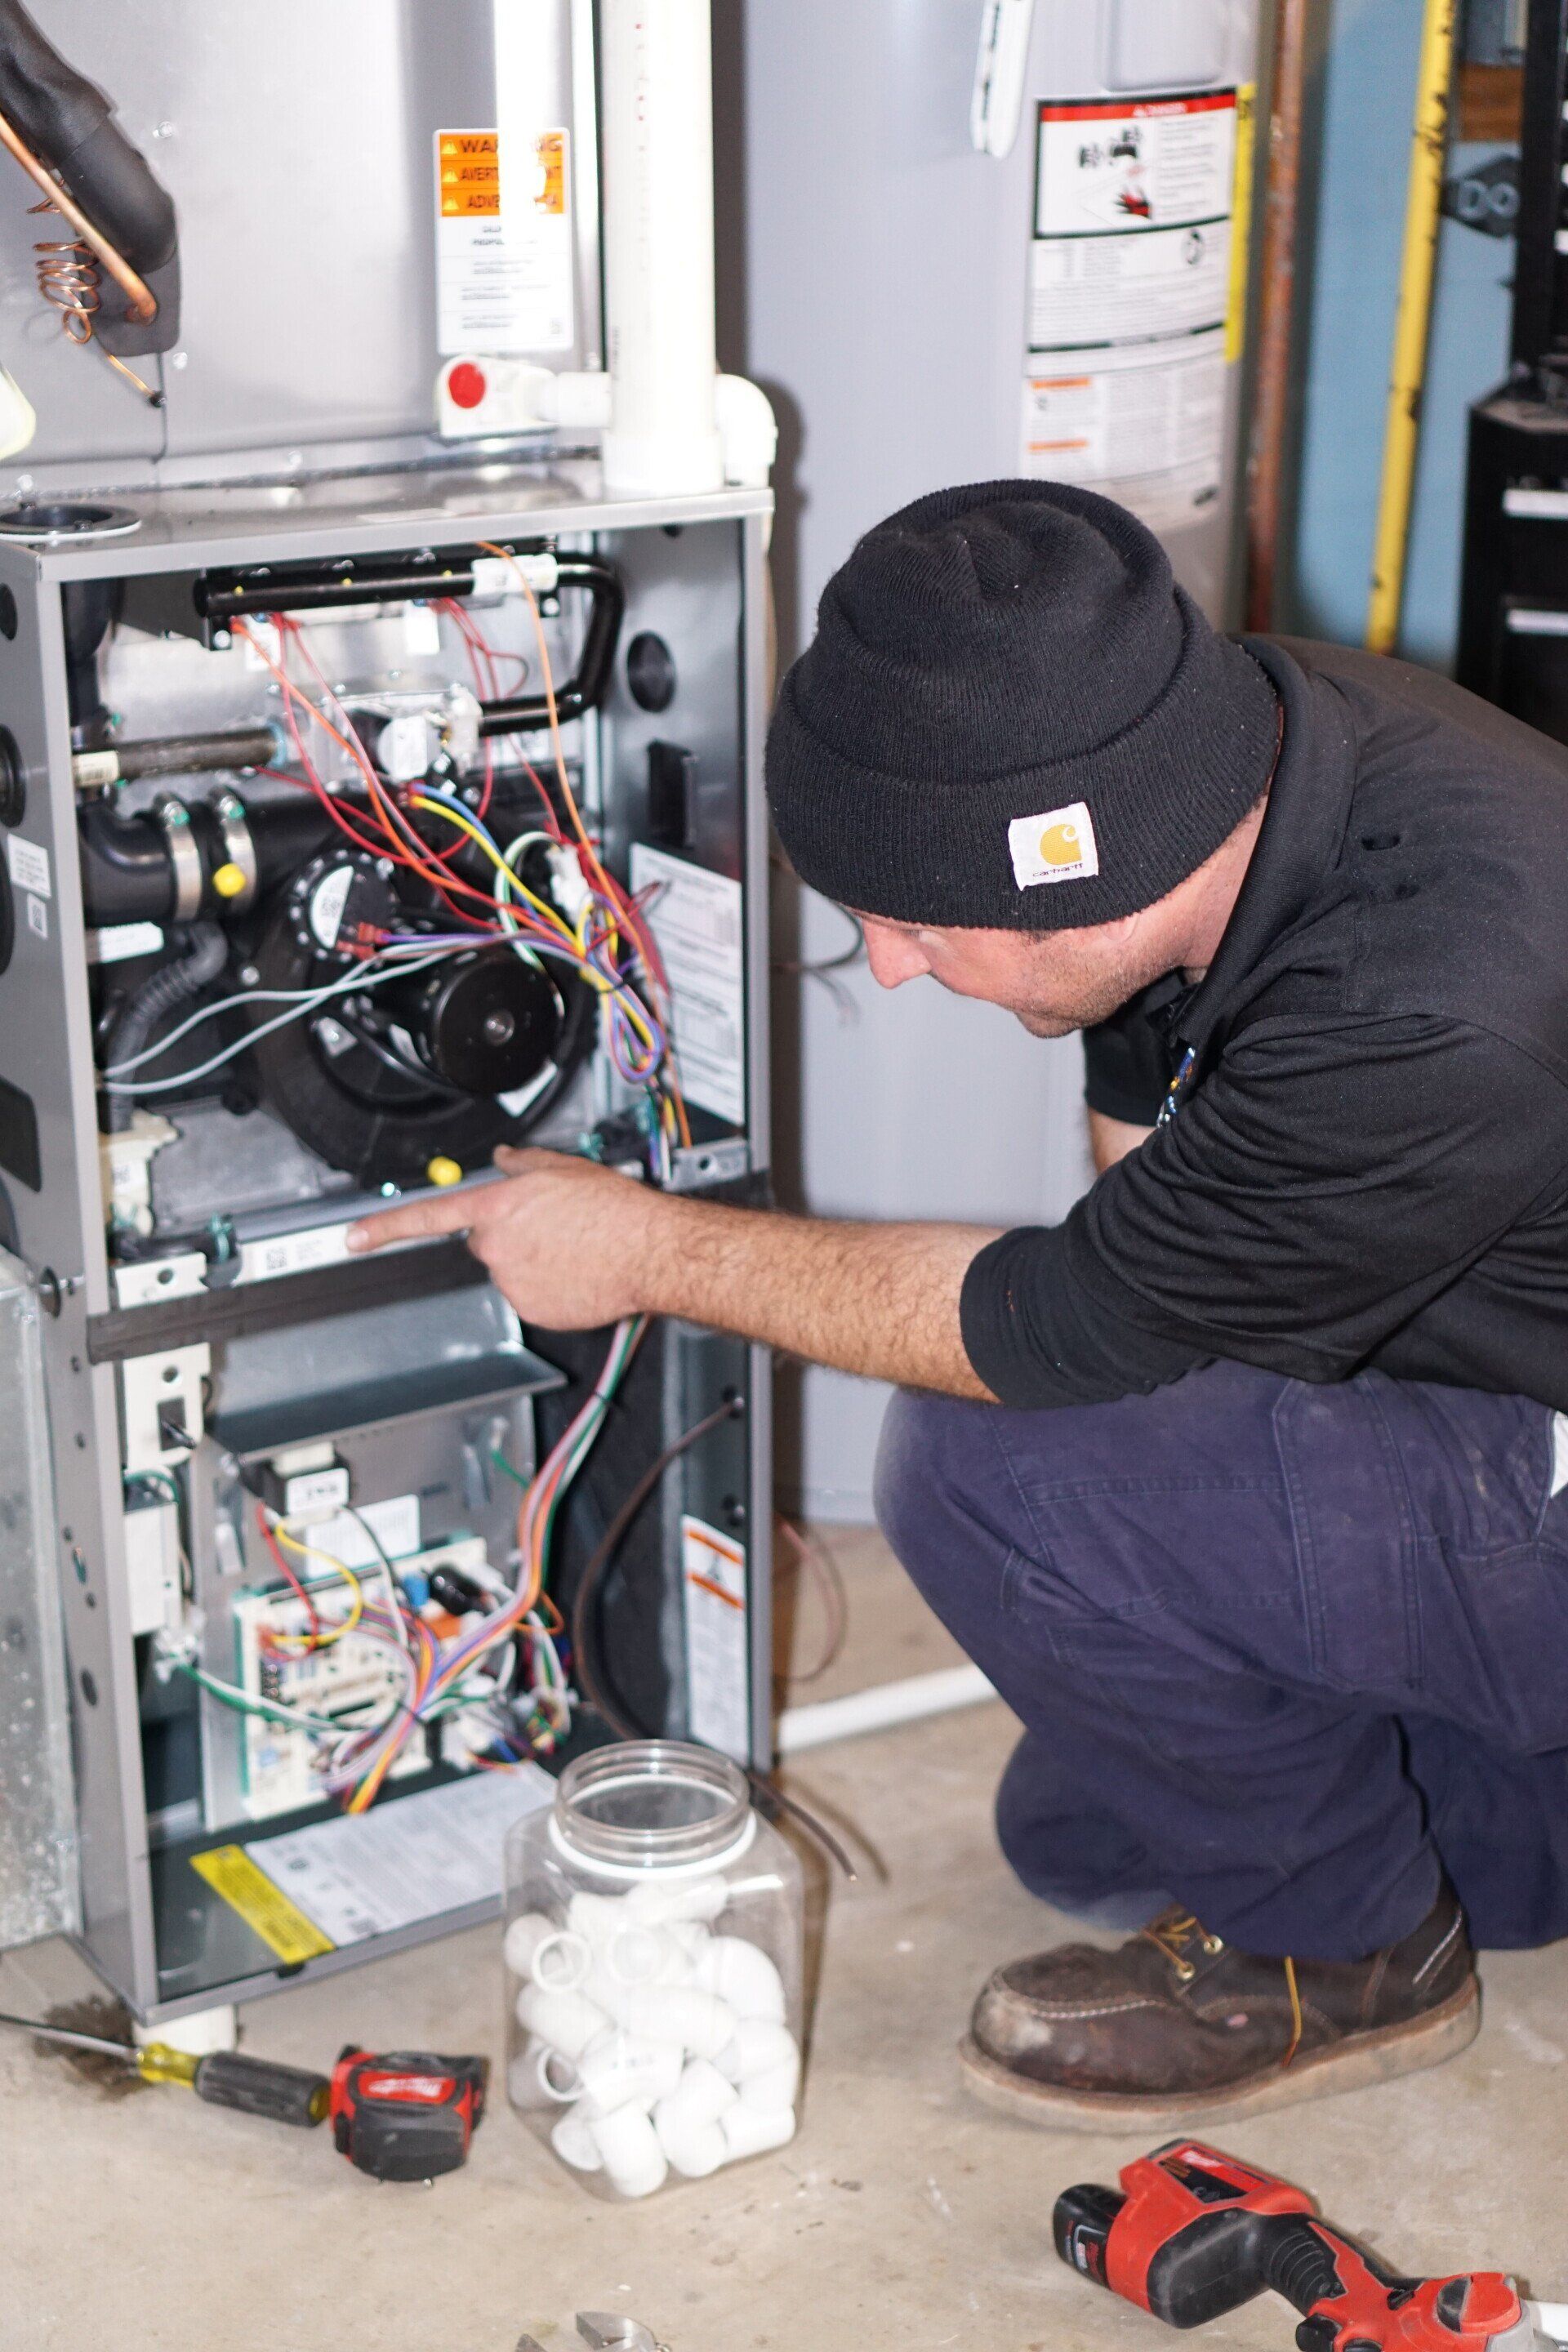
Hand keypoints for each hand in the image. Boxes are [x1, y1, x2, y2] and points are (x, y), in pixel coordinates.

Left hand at [345, 1146, 668, 1329]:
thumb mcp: (564, 1167)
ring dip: (533, 1261)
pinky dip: (548, 1288)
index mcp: (499, 1206)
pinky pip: (530, 1297)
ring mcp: (513, 1281)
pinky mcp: (532, 1310)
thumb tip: (505, 1157)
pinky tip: (577, 1273)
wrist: (648, 1250)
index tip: (353, 1238)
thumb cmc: (614, 1210)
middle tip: (552, 1228)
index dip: (384, 1227)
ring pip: (510, 1270)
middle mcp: (497, 1245)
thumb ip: (523, 1162)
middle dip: (510, 1235)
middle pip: (485, 1242)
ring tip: (573, 1250)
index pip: (427, 1216)